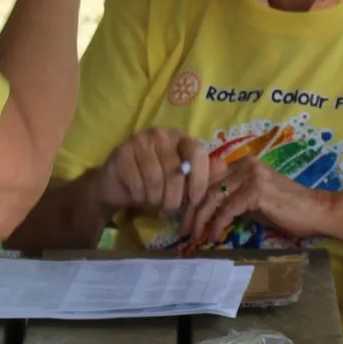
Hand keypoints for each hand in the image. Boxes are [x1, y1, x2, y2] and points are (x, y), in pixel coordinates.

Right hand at [93, 128, 212, 221]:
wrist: (118, 184)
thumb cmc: (155, 182)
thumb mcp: (181, 180)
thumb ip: (202, 174)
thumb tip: (223, 167)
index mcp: (180, 137)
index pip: (197, 151)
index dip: (199, 178)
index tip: (195, 199)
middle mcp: (160, 134)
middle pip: (176, 170)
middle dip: (175, 198)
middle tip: (170, 209)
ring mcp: (139, 141)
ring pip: (155, 179)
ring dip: (156, 199)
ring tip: (155, 203)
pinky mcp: (121, 153)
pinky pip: (136, 182)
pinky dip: (140, 196)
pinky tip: (138, 196)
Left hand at [178, 156, 333, 250]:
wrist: (317, 212)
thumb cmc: (290, 211)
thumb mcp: (255, 202)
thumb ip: (234, 200)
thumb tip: (210, 212)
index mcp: (243, 164)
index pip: (208, 178)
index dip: (193, 198)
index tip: (185, 218)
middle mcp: (245, 165)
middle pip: (206, 187)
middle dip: (191, 211)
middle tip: (183, 231)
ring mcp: (251, 176)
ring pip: (213, 197)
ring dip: (200, 219)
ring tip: (193, 236)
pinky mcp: (256, 191)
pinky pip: (228, 208)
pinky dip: (217, 224)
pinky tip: (213, 236)